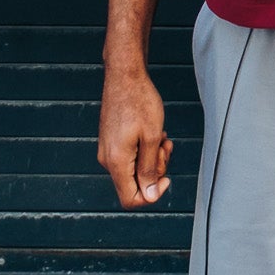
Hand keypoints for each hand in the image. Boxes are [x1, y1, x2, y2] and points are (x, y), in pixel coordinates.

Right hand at [98, 65, 172, 207]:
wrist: (124, 76)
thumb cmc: (140, 102)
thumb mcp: (152, 137)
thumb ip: (150, 169)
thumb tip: (150, 196)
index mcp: (117, 161)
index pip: (131, 199)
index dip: (152, 195)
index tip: (167, 178)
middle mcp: (108, 160)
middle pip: (135, 184)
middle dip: (156, 170)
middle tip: (166, 147)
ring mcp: (108, 150)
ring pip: (135, 169)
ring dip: (153, 157)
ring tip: (162, 137)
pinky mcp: (111, 142)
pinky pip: (131, 157)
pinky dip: (145, 149)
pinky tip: (155, 133)